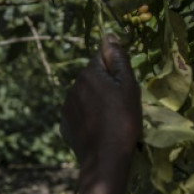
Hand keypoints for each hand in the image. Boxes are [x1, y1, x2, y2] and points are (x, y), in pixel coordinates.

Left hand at [61, 35, 140, 166]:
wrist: (106, 158)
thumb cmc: (123, 119)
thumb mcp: (128, 87)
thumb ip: (118, 60)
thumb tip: (109, 36)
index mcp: (88, 74)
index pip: (101, 59)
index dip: (115, 71)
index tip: (124, 87)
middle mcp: (73, 86)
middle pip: (93, 79)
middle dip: (105, 87)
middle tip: (121, 106)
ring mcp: (66, 107)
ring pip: (85, 97)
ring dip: (96, 102)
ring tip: (111, 121)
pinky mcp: (65, 125)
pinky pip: (79, 115)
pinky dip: (88, 119)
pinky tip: (99, 130)